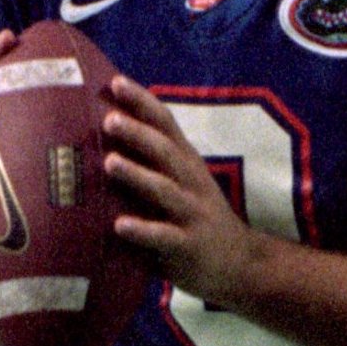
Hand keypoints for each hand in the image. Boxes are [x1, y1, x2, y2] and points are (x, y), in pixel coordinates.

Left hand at [103, 76, 265, 305]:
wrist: (241, 264)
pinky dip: (142, 229)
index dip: (142, 101)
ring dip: (137, 175)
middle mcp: (191, 181)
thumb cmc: (196, 217)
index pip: (165, 123)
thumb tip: (105, 134)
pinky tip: (119, 225)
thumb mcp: (183, 181)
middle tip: (109, 119)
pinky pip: (164, 236)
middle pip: (165, 151)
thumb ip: (153, 161)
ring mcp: (192, 213)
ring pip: (164, 190)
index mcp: (186, 162)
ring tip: (110, 163)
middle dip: (138, 133)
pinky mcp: (189, 245)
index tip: (116, 81)